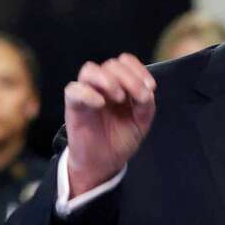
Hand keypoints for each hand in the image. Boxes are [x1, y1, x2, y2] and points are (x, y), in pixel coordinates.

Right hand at [64, 53, 156, 195]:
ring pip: (90, 70)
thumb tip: (147, 90)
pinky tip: (100, 104)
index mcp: (120, 85)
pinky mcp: (73, 105)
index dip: (138, 69)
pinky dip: (88, 93)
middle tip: (138, 97)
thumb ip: (146, 104)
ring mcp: (87, 93)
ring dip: (108, 80)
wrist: (104, 162)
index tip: (151, 87)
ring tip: (119, 98)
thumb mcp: (141, 121)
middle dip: (129, 78)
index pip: (125, 62)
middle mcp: (102, 85)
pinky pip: (74, 89)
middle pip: (111, 64)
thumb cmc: (121, 138)